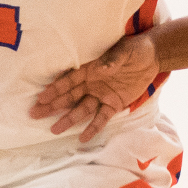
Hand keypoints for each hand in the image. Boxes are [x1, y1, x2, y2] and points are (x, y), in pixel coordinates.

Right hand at [30, 33, 160, 141]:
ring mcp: (101, 95)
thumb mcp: (124, 51)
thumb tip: (101, 69)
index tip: (41, 97)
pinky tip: (82, 138)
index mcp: (89, 69)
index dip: (55, 89)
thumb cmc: (134, 49)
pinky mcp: (114, 105)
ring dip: (68, 119)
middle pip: (69, 96)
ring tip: (54, 130)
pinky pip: (101, 118)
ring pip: (81, 109)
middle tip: (35, 114)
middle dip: (52, 105)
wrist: (152, 57)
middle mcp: (91, 83)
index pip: (69, 80)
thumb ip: (112, 60)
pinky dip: (93, 128)